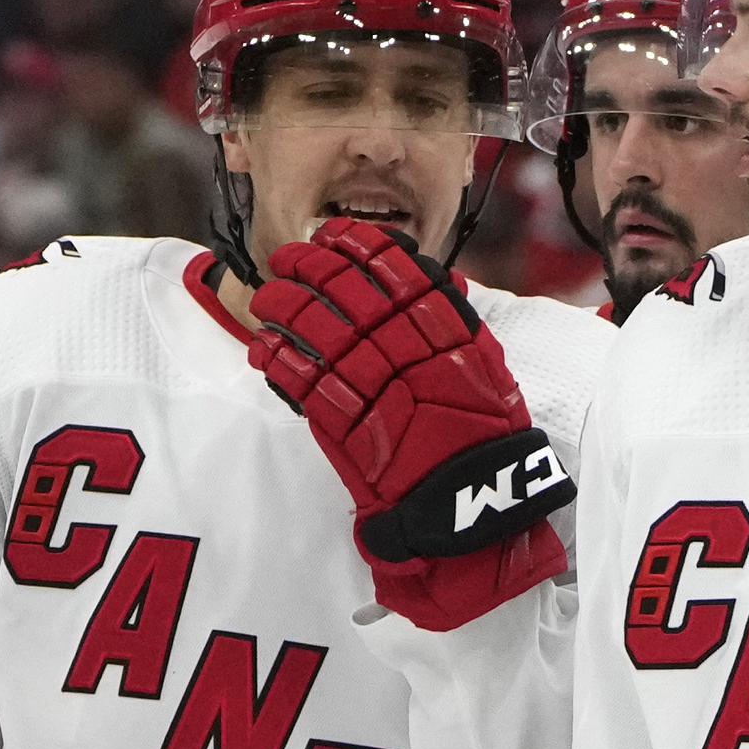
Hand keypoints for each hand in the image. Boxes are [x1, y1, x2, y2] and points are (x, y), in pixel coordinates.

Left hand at [240, 219, 570, 630]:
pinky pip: (303, 381)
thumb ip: (458, 332)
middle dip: (313, 268)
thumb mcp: (487, 376)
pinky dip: (278, 361)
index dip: (363, 249)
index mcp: (451, 335)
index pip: (402, 273)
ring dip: (286, 306)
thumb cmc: (485, 448)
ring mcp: (379, 386)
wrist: (475, 512)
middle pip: (351, 291)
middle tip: (289, 258)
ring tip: (266, 297)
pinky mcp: (348, 426)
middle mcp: (413, 352)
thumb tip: (437, 286)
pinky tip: (262, 348)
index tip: (338, 237)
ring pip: (320, 329)